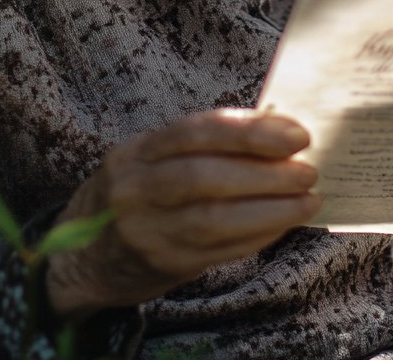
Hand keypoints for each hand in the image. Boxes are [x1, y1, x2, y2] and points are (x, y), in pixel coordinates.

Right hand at [45, 108, 319, 319]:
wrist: (85, 255)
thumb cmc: (136, 192)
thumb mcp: (153, 158)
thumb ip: (203, 144)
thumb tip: (274, 129)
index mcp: (136, 152)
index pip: (197, 131)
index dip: (250, 131)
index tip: (295, 133)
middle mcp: (135, 189)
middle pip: (206, 176)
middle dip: (266, 172)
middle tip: (307, 170)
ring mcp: (146, 231)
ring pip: (214, 219)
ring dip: (271, 208)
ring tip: (306, 199)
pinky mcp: (163, 264)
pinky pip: (219, 250)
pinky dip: (258, 235)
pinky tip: (283, 223)